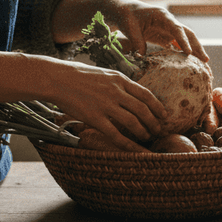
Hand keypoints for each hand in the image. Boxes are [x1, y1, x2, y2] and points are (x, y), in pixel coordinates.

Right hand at [49, 61, 165, 152]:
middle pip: (142, 109)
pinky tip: (133, 148)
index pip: (145, 94)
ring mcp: (106, 105)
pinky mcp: (94, 117)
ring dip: (143, 131)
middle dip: (153, 122)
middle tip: (158, 130)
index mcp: (120, 79)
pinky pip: (115, 133)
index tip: (164, 115)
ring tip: (147, 137)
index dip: (157, 106)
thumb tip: (132, 93)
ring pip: (132, 121)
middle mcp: (116, 92)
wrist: (58, 78)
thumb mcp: (105, 74)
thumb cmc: (79, 75)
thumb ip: (119, 83)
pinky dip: (127, 143)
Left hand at [107, 0, 208, 61]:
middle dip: (197, 46)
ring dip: (193, 50)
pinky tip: (188, 64)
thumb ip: (137, 42)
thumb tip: (142, 58)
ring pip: (185, 40)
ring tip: (202, 64)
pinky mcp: (164, 37)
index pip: (177, 29)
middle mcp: (169, 22)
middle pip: (187, 33)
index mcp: (162, 16)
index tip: (189, 52)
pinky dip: (183, 54)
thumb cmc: (127, 16)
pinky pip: (176, 46)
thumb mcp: (130, 28)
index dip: (184, 41)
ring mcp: (168, 29)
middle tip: (205, 60)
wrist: (125, 12)